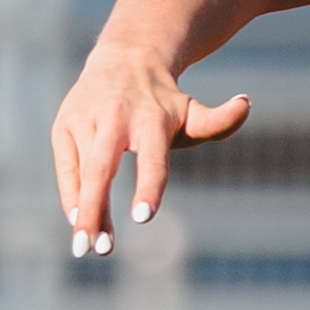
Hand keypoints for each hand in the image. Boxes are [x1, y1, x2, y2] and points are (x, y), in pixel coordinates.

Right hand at [48, 44, 249, 258]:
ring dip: (84, 212)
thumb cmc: (162, 101)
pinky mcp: (64, 125)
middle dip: (97, 210)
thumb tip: (245, 104)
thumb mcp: (191, 110)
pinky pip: (66, 168)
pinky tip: (78, 221)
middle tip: (98, 251)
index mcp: (151, 119)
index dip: (149, 186)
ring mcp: (85, 119)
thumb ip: (218, 122)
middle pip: (102, 170)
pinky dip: (71, 196)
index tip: (143, 217)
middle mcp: (114, 117)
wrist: (124, 59)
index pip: (152, 159)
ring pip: (82, 173)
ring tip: (87, 247)